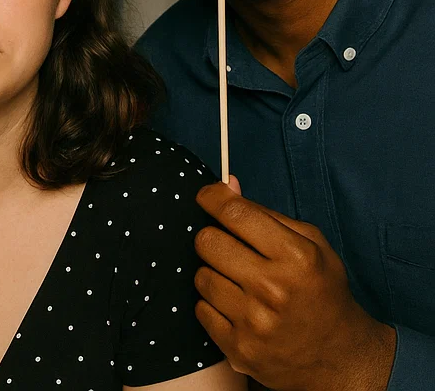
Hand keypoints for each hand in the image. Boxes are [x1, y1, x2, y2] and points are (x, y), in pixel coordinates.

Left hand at [194, 180, 395, 390]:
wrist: (340, 358)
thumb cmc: (322, 290)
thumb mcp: (312, 244)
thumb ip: (266, 213)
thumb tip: (226, 185)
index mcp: (295, 256)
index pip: (234, 213)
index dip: (212, 198)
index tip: (207, 197)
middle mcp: (273, 289)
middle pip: (207, 242)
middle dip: (214, 238)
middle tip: (228, 247)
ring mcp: (254, 322)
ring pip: (200, 276)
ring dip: (214, 274)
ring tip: (237, 282)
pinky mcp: (239, 349)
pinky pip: (200, 309)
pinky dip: (213, 306)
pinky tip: (236, 308)